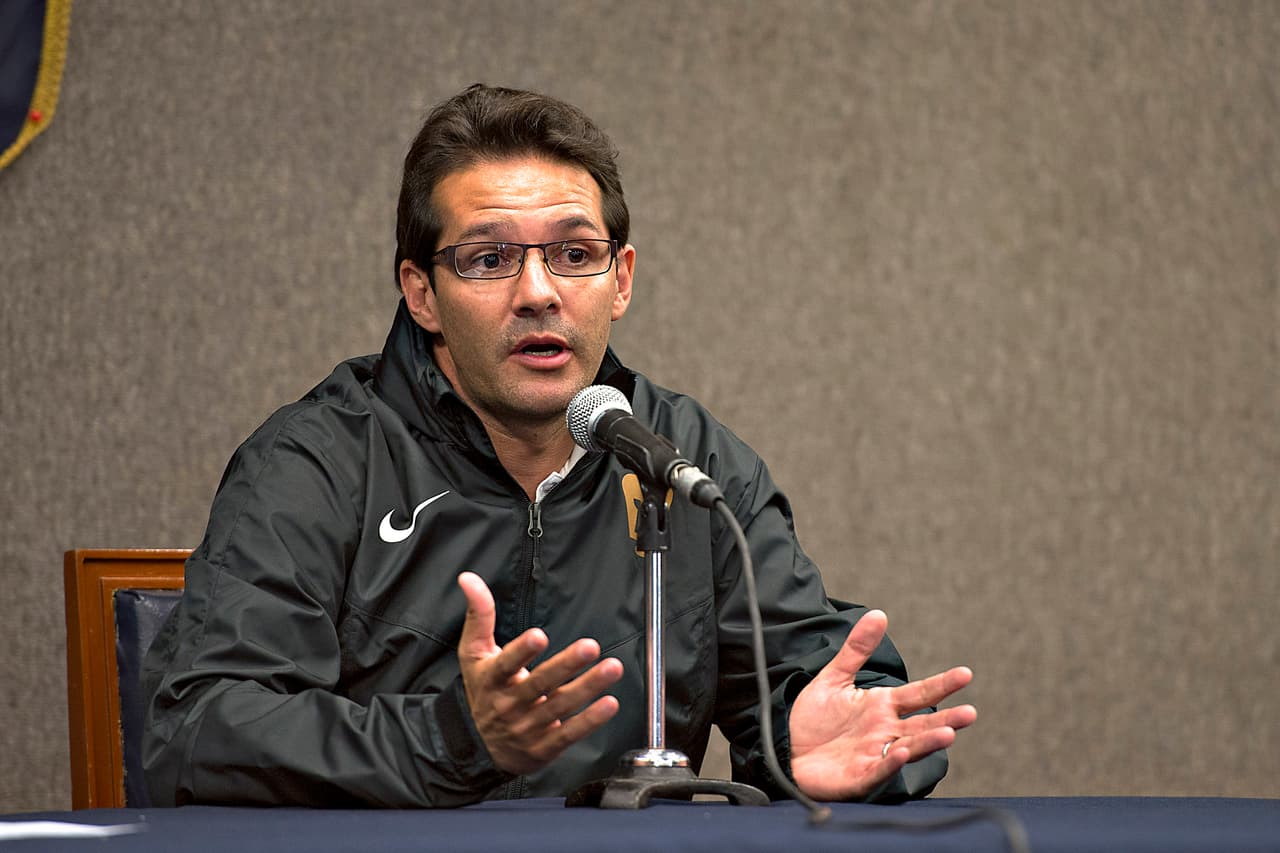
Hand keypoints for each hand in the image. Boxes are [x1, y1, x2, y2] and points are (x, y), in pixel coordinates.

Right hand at [456, 572, 622, 774]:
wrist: (479, 747)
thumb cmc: (483, 690)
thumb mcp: (473, 654)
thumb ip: (478, 615)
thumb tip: (468, 578)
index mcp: (492, 680)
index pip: (506, 664)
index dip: (521, 651)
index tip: (538, 636)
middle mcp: (510, 704)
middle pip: (540, 684)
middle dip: (566, 665)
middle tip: (590, 646)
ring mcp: (528, 727)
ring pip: (560, 706)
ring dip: (588, 687)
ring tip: (612, 668)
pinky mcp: (545, 746)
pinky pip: (569, 733)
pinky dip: (590, 720)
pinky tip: (609, 704)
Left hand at [788, 609, 976, 800]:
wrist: (784, 747)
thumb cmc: (812, 718)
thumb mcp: (834, 677)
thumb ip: (856, 649)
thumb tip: (878, 614)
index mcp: (882, 706)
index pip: (919, 694)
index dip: (941, 685)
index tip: (965, 673)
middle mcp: (885, 731)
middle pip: (921, 724)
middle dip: (946, 720)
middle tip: (970, 713)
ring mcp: (874, 755)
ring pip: (907, 748)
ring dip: (927, 742)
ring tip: (948, 733)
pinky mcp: (858, 777)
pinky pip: (878, 770)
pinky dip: (890, 763)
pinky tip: (901, 753)